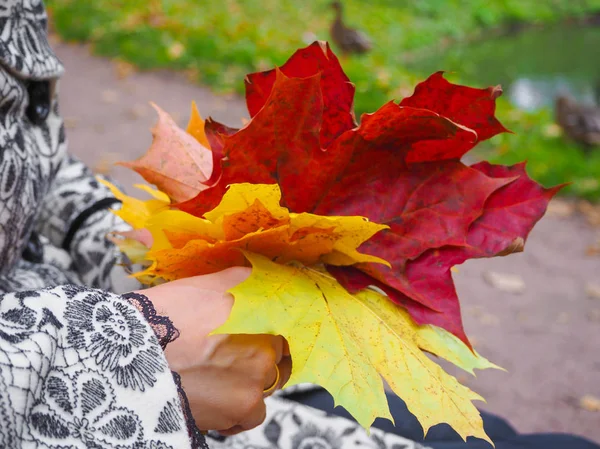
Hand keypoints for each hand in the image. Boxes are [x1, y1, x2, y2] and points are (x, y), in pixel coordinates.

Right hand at [137, 267, 290, 434]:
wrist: (129, 355)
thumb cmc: (163, 317)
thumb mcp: (206, 284)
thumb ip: (242, 279)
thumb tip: (261, 275)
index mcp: (263, 310)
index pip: (287, 324)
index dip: (271, 332)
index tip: (258, 338)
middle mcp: (269, 341)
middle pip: (279, 357)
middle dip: (261, 359)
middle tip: (231, 359)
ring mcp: (260, 374)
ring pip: (267, 385)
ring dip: (249, 385)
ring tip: (216, 379)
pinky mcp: (245, 405)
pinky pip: (253, 414)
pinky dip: (238, 412)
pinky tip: (215, 400)